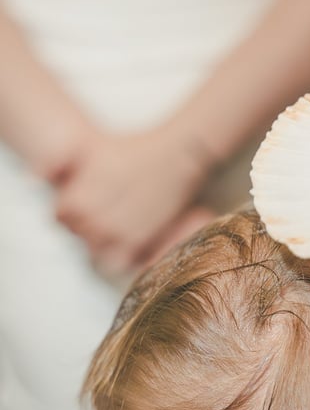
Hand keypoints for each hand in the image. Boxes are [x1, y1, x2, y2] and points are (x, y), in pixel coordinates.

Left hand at [54, 124, 212, 275]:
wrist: (176, 154)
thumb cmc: (131, 147)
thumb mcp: (87, 147)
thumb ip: (55, 164)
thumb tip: (32, 180)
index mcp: (76, 199)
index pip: (60, 219)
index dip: (73, 209)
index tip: (91, 198)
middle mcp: (92, 219)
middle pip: (79, 235)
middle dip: (88, 225)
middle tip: (109, 207)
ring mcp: (115, 233)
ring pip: (96, 251)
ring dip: (104, 240)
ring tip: (118, 222)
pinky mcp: (138, 243)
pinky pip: (117, 262)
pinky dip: (120, 254)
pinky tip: (129, 237)